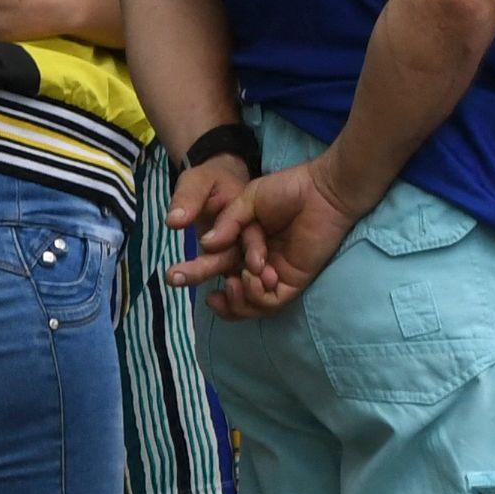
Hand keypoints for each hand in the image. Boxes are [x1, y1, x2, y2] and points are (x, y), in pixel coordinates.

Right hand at [171, 156, 361, 317]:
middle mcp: (255, 262)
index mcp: (242, 243)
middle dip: (202, 287)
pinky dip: (258, 295)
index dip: (195, 271)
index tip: (174, 275)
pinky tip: (255, 277)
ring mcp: (274, 273)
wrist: (320, 190)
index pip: (215, 264)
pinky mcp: (294, 280)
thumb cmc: (286, 190)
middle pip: (226, 285)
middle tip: (177, 280)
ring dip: (237, 298)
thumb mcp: (247, 200)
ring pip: (249, 303)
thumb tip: (205, 244)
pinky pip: (271, 302)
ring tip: (234, 281)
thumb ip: (228, 223)